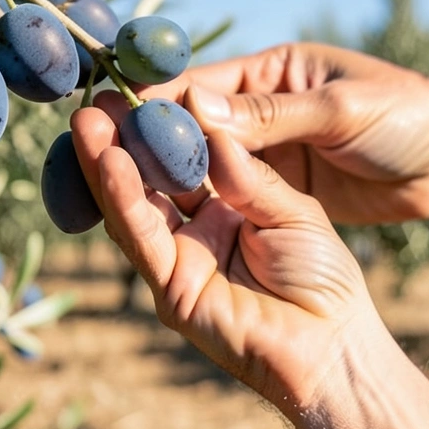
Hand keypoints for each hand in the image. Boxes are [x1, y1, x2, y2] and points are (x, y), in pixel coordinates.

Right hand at [70, 106, 380, 408]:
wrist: (340, 345)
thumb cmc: (326, 276)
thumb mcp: (293, 208)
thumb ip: (247, 173)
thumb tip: (204, 120)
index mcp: (230, 197)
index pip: (187, 150)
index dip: (162, 118)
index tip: (139, 83)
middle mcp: (199, 224)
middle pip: (151, 174)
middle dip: (121, 137)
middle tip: (94, 98)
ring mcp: (182, 257)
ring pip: (135, 205)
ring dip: (108, 164)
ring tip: (88, 122)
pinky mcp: (173, 290)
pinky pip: (145, 240)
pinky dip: (125, 203)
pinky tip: (110, 165)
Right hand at [109, 43, 428, 225]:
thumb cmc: (406, 121)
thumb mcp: (339, 113)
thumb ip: (270, 116)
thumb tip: (194, 109)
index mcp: (269, 73)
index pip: (196, 89)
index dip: (153, 104)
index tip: (110, 116)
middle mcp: (254, 115)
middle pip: (183, 131)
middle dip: (140, 142)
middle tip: (88, 148)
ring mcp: (261, 158)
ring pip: (193, 170)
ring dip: (153, 176)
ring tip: (100, 172)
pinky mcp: (275, 194)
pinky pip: (220, 199)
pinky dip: (188, 206)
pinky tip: (154, 213)